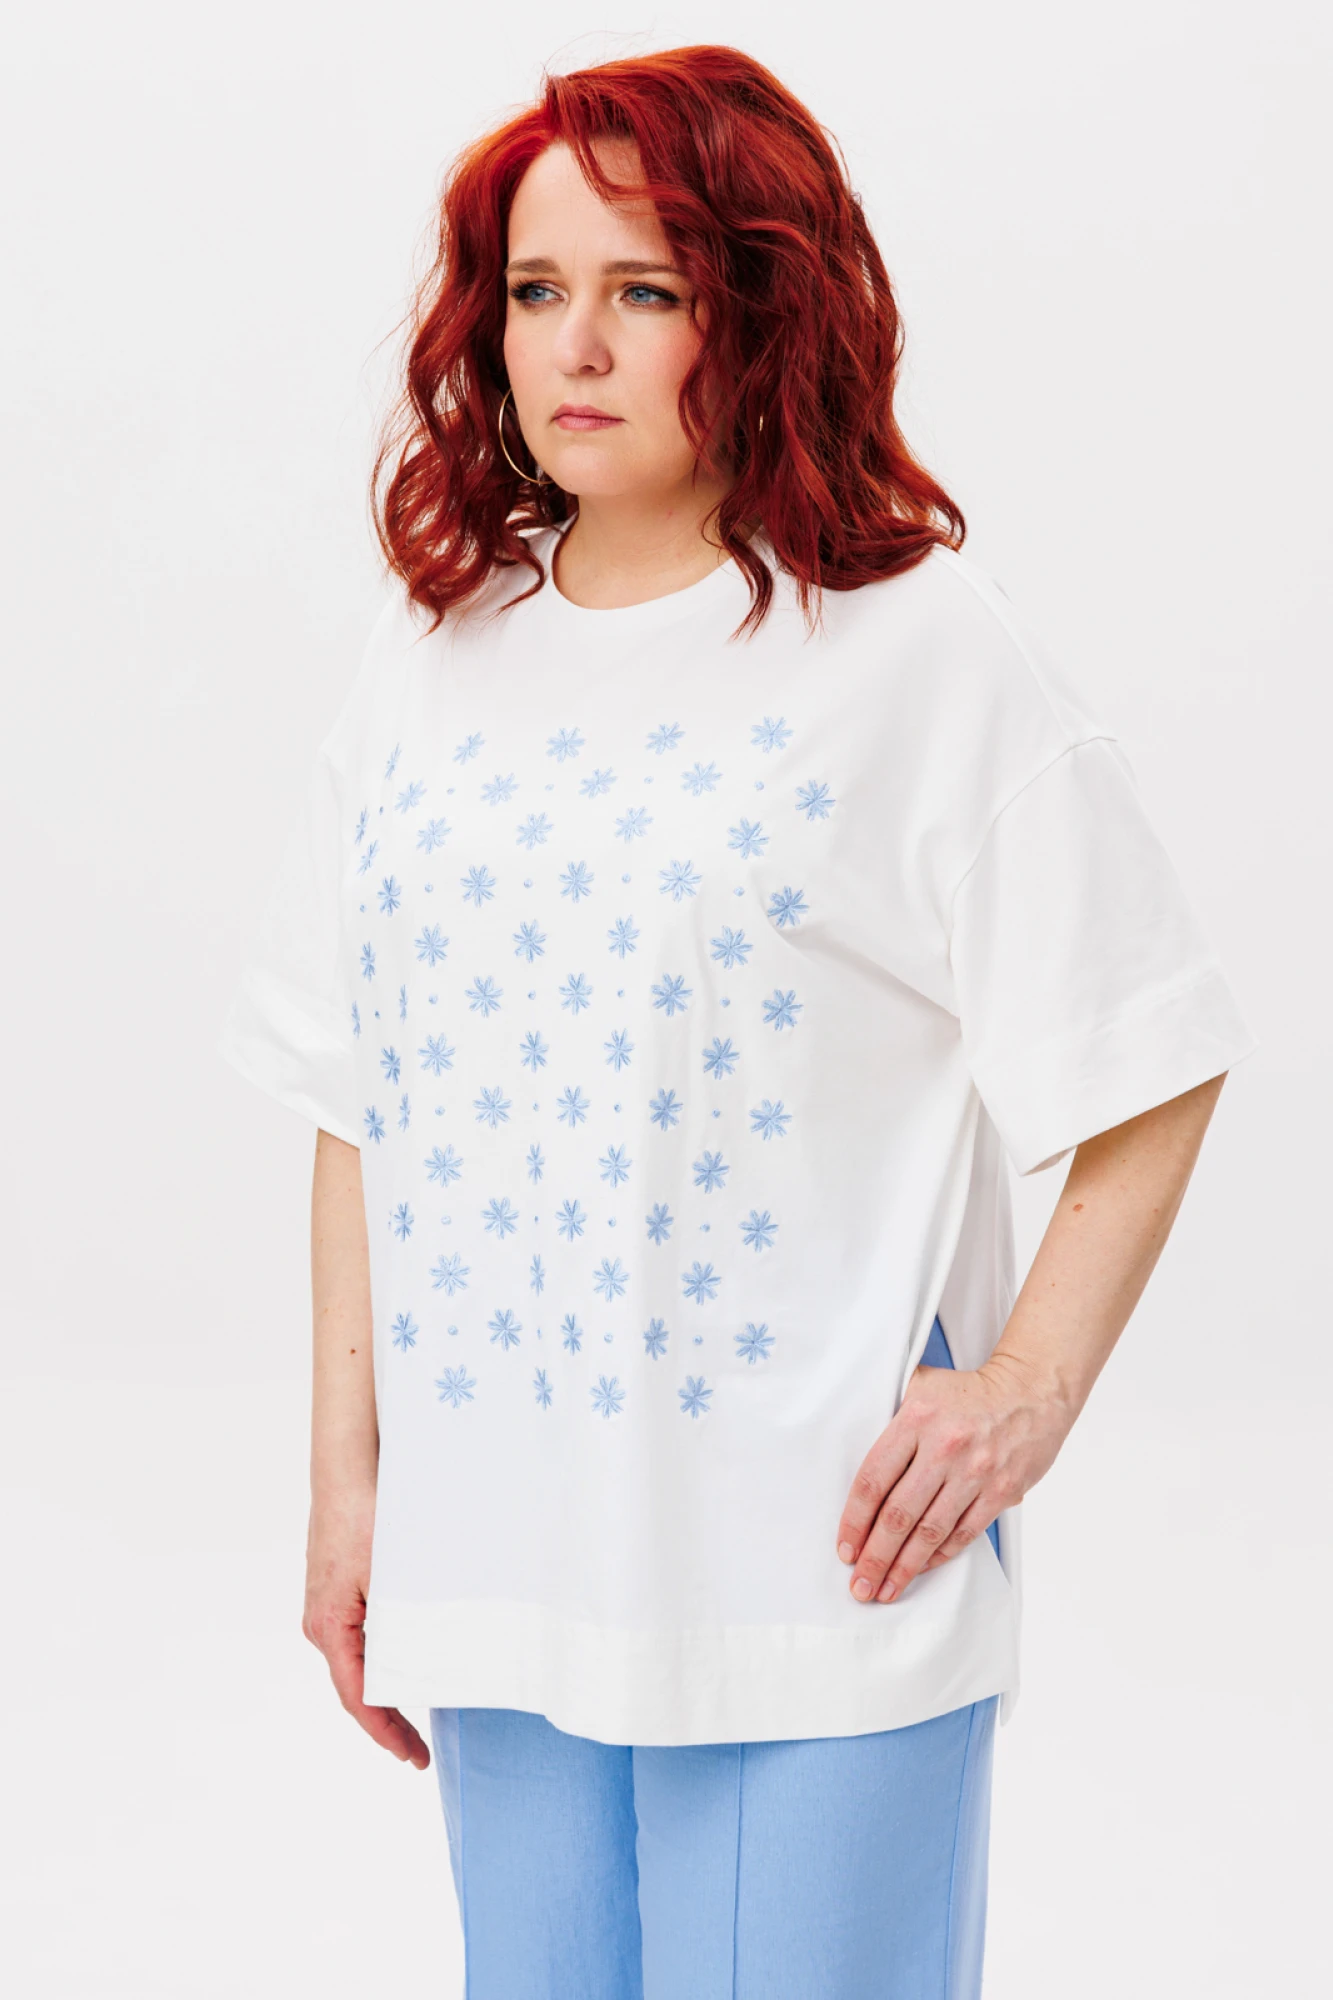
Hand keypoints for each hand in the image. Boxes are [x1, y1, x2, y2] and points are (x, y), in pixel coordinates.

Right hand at [303, 1484, 429, 1768]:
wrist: (347, 1469)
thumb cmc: (365, 1516)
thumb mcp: (391, 1577)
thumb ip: (400, 1625)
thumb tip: (424, 1666)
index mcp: (330, 1626)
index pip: (358, 1695)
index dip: (385, 1731)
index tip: (410, 1755)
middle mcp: (320, 1624)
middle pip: (355, 1686)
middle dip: (386, 1720)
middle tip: (417, 1751)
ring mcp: (326, 1608)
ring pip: (357, 1662)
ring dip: (384, 1689)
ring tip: (413, 1720)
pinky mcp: (335, 1592)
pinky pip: (357, 1639)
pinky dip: (379, 1661)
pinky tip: (401, 1667)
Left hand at [834, 1350, 1071, 1603]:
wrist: (1032, 1389)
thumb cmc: (970, 1393)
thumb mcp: (921, 1386)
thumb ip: (891, 1421)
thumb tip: (861, 1464)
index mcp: (916, 1418)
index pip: (873, 1480)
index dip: (854, 1521)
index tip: (845, 1549)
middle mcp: (944, 1446)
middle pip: (898, 1514)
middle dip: (874, 1557)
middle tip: (860, 1585)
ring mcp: (975, 1471)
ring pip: (930, 1531)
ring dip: (904, 1567)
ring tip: (886, 1590)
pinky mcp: (1002, 1490)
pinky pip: (964, 1533)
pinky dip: (940, 1556)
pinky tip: (921, 1569)